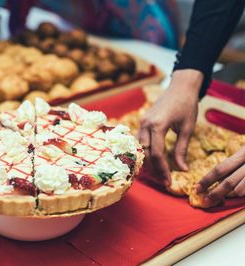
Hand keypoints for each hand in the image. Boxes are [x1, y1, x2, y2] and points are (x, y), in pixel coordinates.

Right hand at [139, 70, 202, 184]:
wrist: (180, 87)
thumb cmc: (187, 105)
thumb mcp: (187, 129)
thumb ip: (182, 150)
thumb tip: (182, 169)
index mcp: (158, 125)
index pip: (157, 153)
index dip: (163, 170)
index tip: (169, 181)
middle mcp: (146, 124)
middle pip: (146, 153)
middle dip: (155, 169)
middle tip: (164, 181)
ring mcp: (142, 122)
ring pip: (141, 148)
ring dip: (148, 162)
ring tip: (158, 173)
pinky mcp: (143, 122)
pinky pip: (140, 141)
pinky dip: (146, 152)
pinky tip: (152, 161)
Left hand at [196, 147, 244, 203]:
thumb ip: (234, 165)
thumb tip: (217, 180)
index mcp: (242, 153)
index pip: (220, 169)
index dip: (207, 179)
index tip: (196, 188)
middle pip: (228, 181)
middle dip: (215, 193)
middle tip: (206, 201)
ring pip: (240, 189)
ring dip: (231, 195)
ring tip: (224, 198)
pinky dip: (243, 193)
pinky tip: (239, 195)